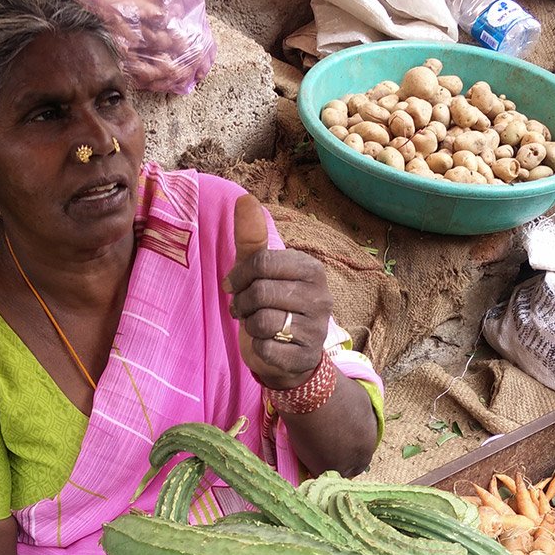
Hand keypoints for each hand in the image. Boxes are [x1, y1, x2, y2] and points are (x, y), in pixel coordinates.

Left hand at [223, 194, 331, 389]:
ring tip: (256, 325)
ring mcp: (316, 329)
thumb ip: (252, 237)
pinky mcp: (305, 356)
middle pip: (259, 292)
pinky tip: (268, 344)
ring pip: (261, 321)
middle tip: (243, 309)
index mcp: (311, 269)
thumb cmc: (273, 305)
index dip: (239, 275)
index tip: (233, 285)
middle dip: (242, 303)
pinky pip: (265, 348)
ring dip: (249, 325)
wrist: (292, 356)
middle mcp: (320, 297)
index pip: (262, 262)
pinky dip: (258, 347)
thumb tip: (245, 198)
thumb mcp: (260, 271)